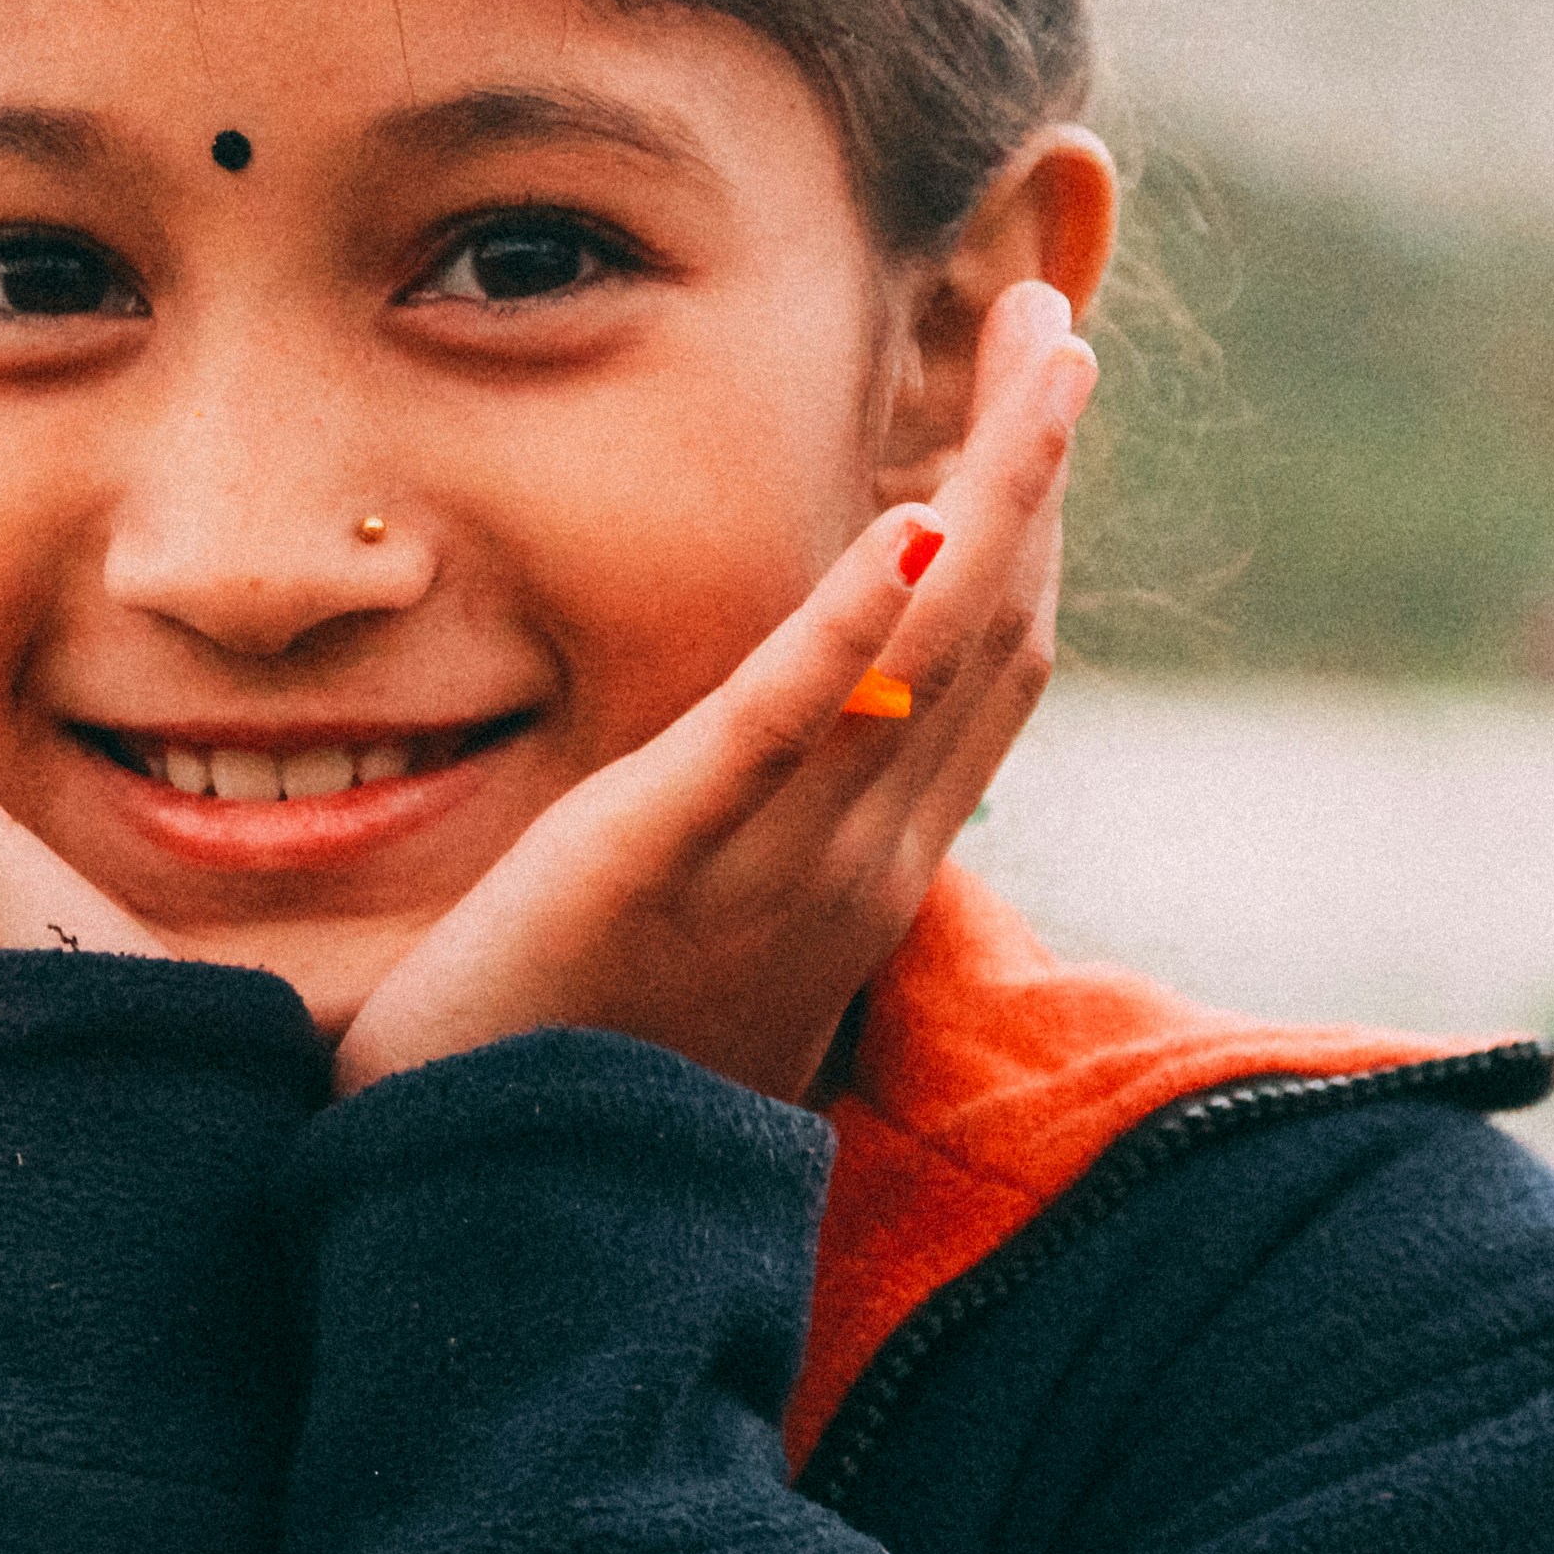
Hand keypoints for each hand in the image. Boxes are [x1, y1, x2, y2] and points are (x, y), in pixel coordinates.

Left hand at [331, 282, 1102, 1100]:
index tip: (1040, 399)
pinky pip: (786, 722)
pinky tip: (911, 513)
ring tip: (1038, 345)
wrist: (497, 1237)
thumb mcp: (698, 946)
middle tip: (1056, 316)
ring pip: (937, 653)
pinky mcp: (666, 858)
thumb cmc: (567, 1083)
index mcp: (863, 876)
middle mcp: (857, 866)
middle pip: (998, 636)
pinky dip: (861, 613)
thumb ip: (752, 850)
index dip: (1031, 527)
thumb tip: (774, 760)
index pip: (988, 676)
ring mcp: (778, 866)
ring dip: (1000, 484)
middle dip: (1040, 466)